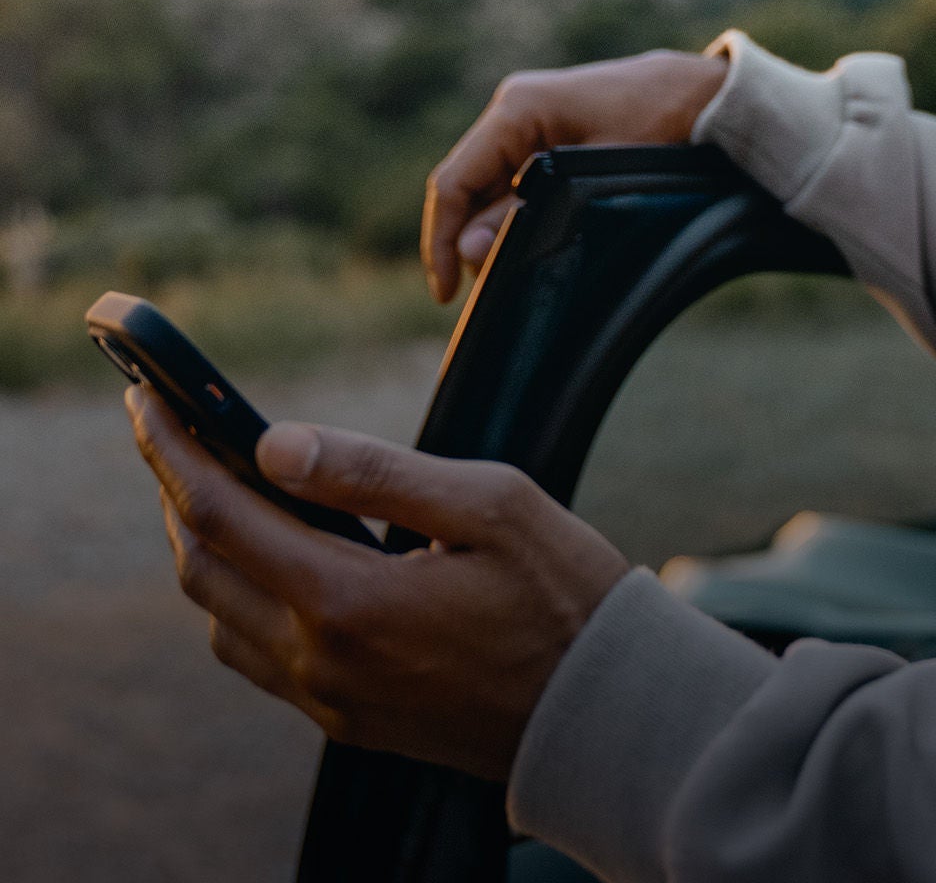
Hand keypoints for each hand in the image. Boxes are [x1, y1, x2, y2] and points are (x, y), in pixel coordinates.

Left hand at [127, 386, 628, 780]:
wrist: (602, 710)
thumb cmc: (562, 591)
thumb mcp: (490, 503)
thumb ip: (377, 473)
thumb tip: (275, 444)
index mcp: (349, 600)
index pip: (222, 515)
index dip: (173, 452)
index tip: (147, 400)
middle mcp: (320, 660)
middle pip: (203, 569)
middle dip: (175, 492)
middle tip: (172, 428)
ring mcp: (330, 699)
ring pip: (220, 619)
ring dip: (203, 548)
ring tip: (214, 483)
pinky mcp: (349, 720)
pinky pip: (258, 656)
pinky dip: (237, 596)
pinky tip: (267, 559)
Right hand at [421, 49, 728, 300]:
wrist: (704, 94)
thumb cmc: (659, 127)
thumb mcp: (595, 179)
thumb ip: (530, 212)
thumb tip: (472, 249)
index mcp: (517, 109)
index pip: (454, 181)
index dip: (442, 241)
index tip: (445, 293)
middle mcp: (514, 109)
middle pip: (468, 187)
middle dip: (471, 242)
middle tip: (489, 294)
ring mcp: (531, 119)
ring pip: (490, 187)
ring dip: (494, 231)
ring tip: (512, 275)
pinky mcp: (550, 131)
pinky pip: (516, 180)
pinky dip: (516, 214)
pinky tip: (531, 246)